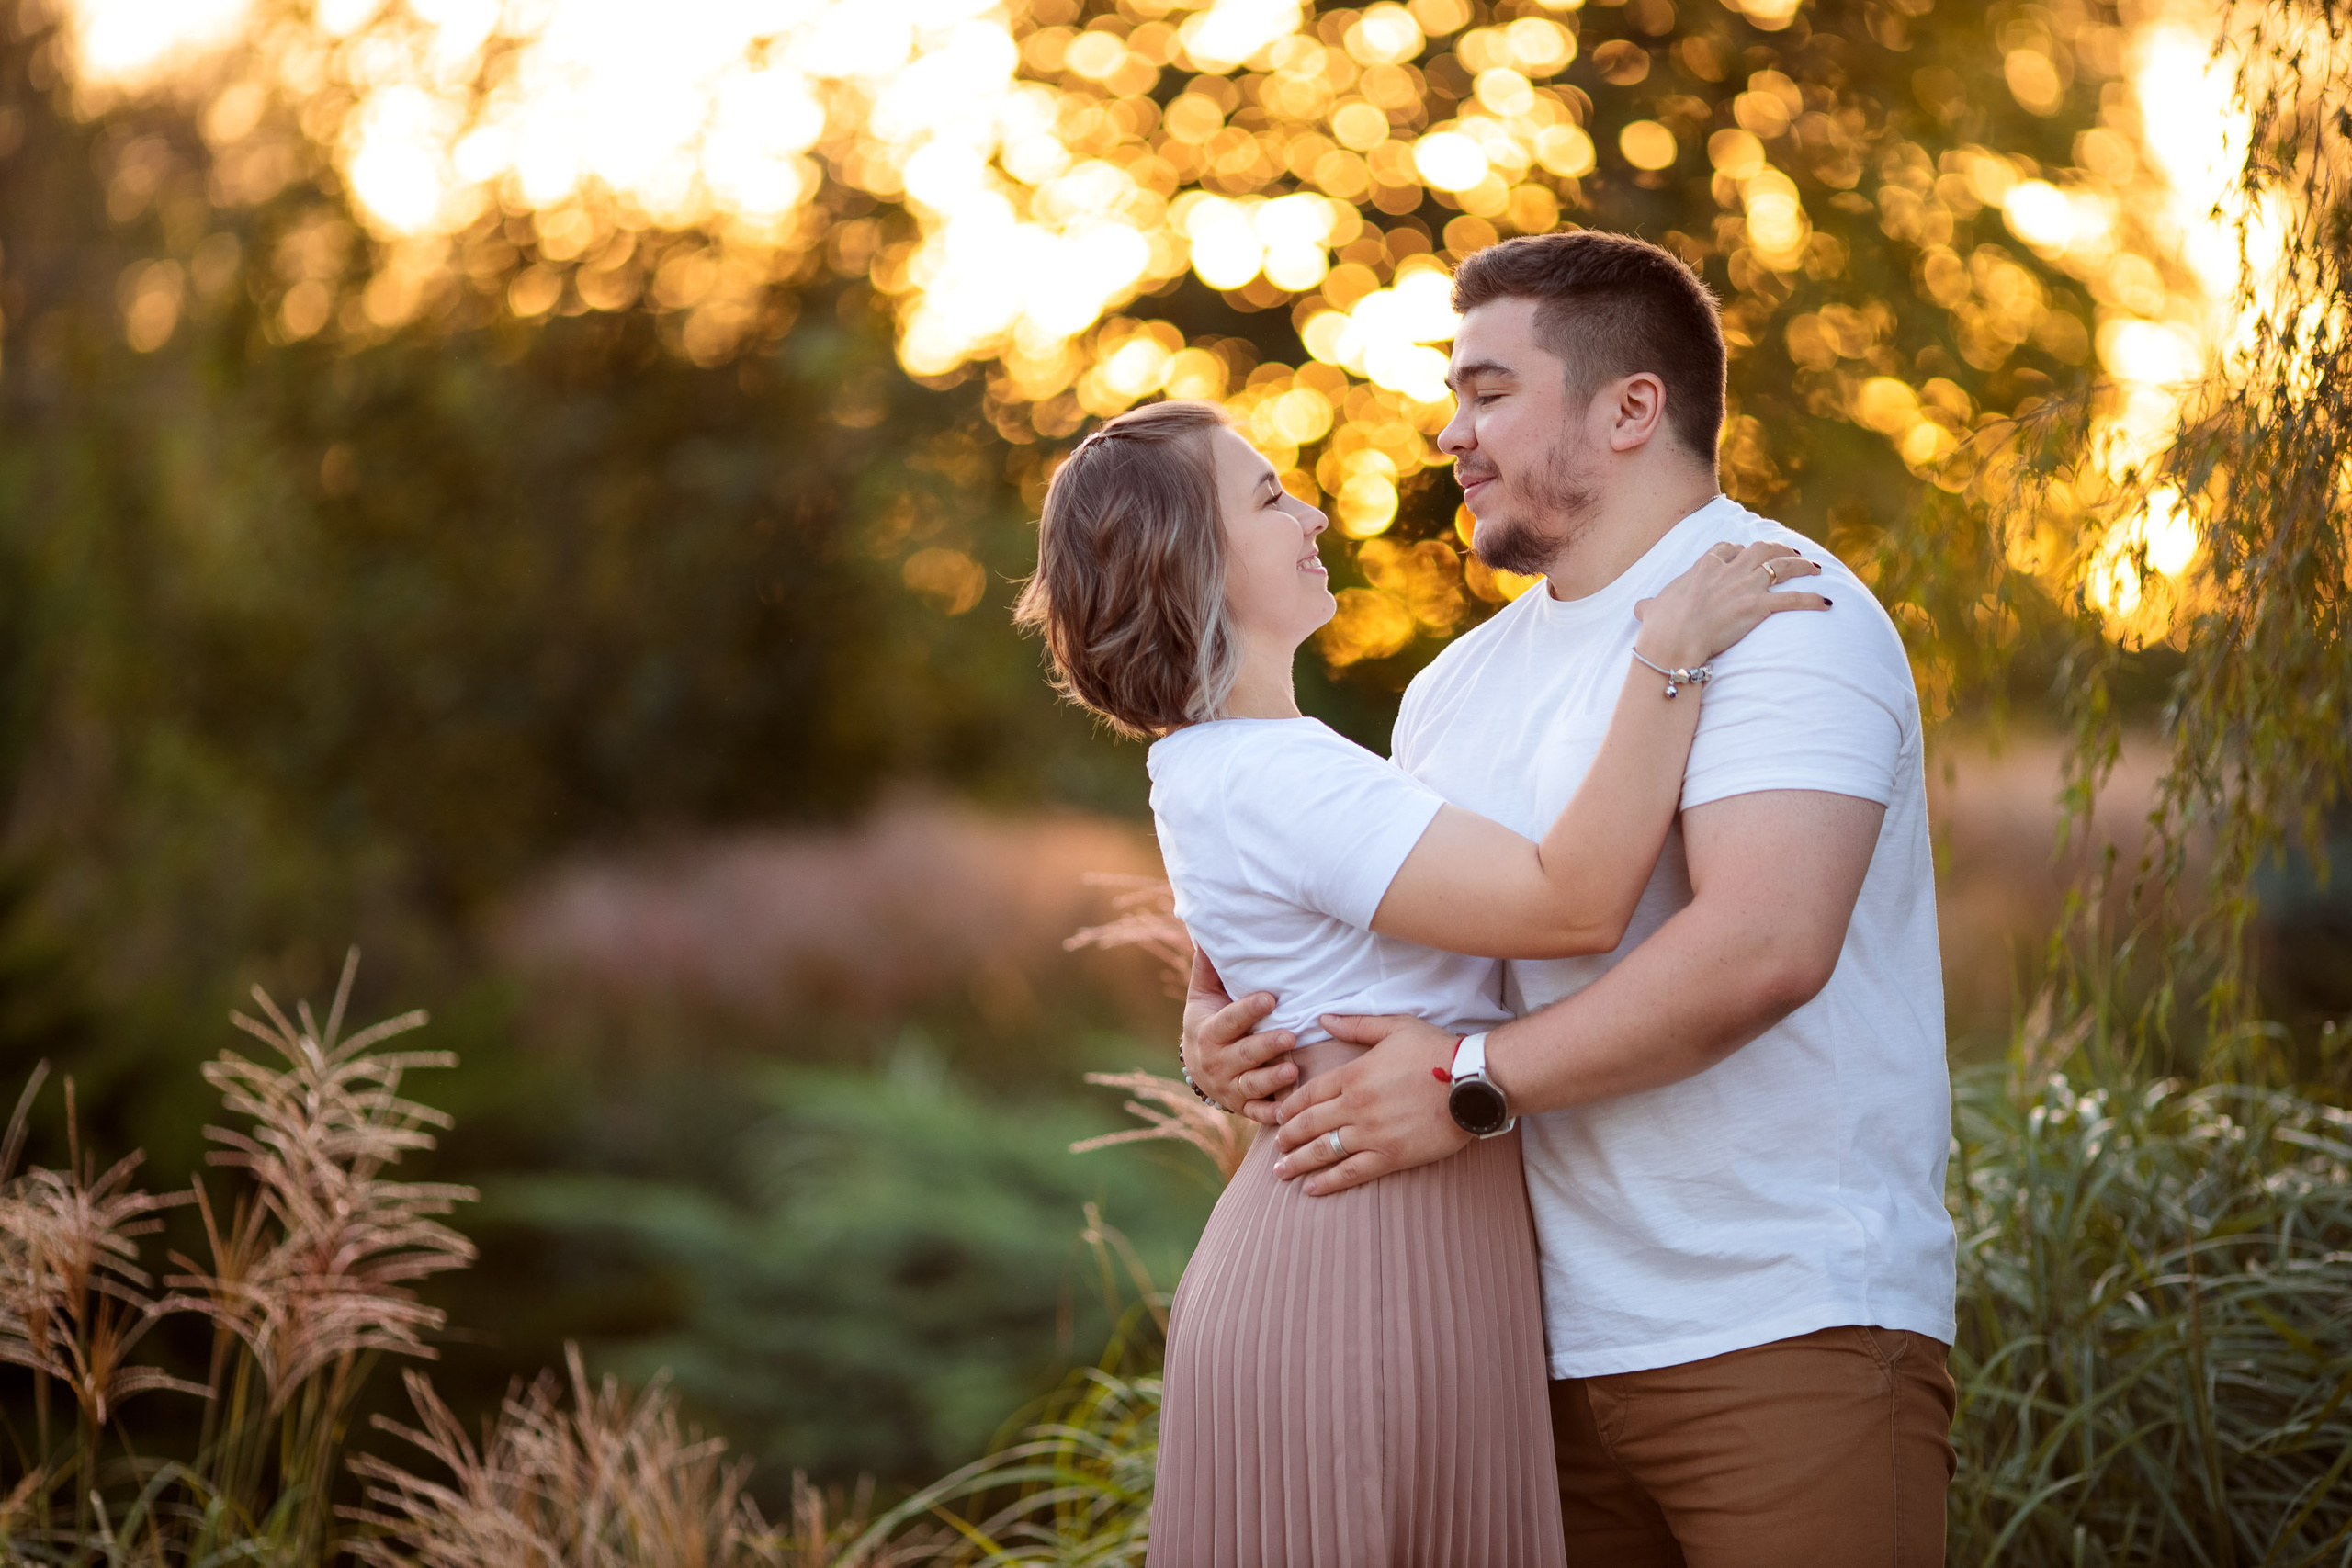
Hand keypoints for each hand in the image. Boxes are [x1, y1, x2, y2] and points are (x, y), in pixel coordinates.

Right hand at [1182, 949, 1295, 1125]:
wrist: (1197, 1067)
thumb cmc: (1208, 1021)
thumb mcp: (1202, 995)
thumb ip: (1209, 968)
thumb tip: (1207, 931)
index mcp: (1208, 1032)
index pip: (1229, 1021)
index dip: (1247, 1010)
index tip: (1270, 998)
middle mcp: (1217, 1062)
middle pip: (1242, 1055)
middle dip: (1265, 1046)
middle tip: (1291, 1034)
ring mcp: (1230, 1087)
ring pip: (1251, 1085)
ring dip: (1272, 1080)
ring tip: (1293, 1069)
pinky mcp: (1243, 1106)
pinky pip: (1257, 1113)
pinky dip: (1271, 1114)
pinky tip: (1288, 1111)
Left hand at [1271, 1014, 1468, 1194]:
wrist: (1472, 1082)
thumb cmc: (1436, 1051)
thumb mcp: (1395, 1027)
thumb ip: (1356, 1026)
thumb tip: (1324, 1018)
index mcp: (1354, 1074)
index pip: (1308, 1094)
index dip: (1288, 1107)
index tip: (1277, 1115)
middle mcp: (1356, 1106)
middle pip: (1308, 1124)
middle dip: (1287, 1137)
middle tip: (1275, 1146)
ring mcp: (1372, 1133)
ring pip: (1323, 1151)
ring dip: (1298, 1163)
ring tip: (1282, 1172)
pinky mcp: (1391, 1156)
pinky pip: (1351, 1172)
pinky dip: (1328, 1181)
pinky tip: (1311, 1188)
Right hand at [1632, 541, 1827, 668]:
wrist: (1672, 642)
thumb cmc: (1660, 627)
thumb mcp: (1651, 609)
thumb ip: (1650, 605)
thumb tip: (1640, 608)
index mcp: (1704, 567)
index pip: (1727, 548)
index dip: (1740, 550)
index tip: (1746, 555)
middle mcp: (1728, 571)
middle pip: (1761, 549)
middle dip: (1779, 549)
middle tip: (1792, 554)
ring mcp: (1745, 587)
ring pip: (1782, 566)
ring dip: (1802, 566)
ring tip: (1816, 568)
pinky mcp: (1758, 608)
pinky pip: (1793, 599)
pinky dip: (1813, 600)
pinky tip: (1828, 602)